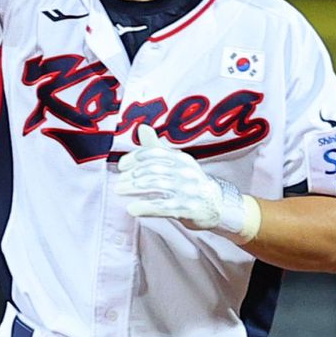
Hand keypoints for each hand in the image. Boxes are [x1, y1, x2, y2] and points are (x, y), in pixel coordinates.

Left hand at [115, 125, 260, 242]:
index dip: (135, 158)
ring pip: (156, 186)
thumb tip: (142, 127)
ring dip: (134, 188)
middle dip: (132, 176)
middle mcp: (186, 172)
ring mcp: (188, 190)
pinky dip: (144, 207)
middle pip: (153, 170)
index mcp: (181, 159)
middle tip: (118, 183)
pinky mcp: (188, 208)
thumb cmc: (191, 183)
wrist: (217, 205)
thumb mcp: (177, 163)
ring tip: (120, 191)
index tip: (121, 166)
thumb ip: (157, 148)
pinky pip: (163, 206)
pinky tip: (132, 209)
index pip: (155, 153)